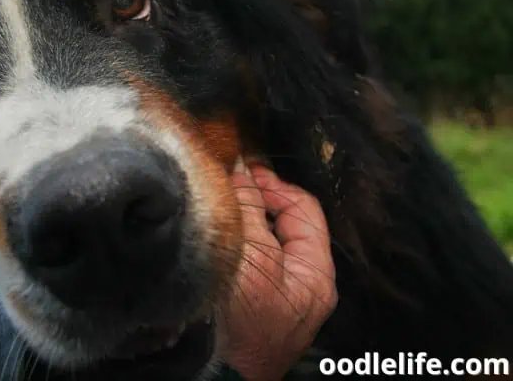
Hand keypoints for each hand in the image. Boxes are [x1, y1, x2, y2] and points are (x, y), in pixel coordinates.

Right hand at [219, 160, 337, 380]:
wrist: (213, 369)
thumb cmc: (240, 317)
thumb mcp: (250, 254)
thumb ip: (250, 208)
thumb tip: (243, 169)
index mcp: (316, 274)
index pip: (304, 209)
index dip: (275, 184)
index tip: (244, 170)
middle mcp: (306, 287)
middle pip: (287, 226)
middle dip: (258, 202)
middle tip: (227, 184)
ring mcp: (282, 300)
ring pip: (268, 244)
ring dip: (246, 221)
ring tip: (218, 205)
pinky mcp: (258, 308)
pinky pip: (254, 263)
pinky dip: (239, 243)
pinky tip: (215, 236)